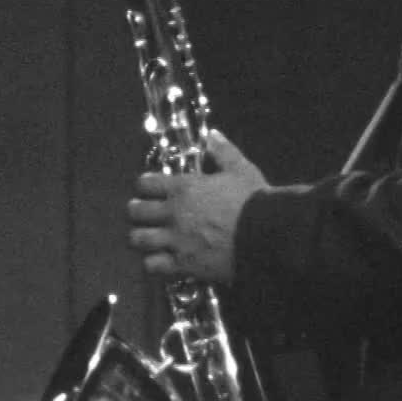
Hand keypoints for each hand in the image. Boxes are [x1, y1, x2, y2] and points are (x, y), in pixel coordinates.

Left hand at [125, 131, 268, 283]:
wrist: (265, 236)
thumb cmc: (252, 200)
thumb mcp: (240, 169)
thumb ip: (222, 151)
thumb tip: (212, 135)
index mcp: (183, 188)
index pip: (145, 183)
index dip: (144, 184)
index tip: (148, 187)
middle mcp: (173, 213)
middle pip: (136, 211)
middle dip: (136, 210)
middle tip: (140, 212)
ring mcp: (175, 240)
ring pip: (138, 239)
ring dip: (140, 237)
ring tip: (146, 238)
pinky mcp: (182, 264)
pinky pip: (153, 266)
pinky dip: (153, 263)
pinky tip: (161, 260)